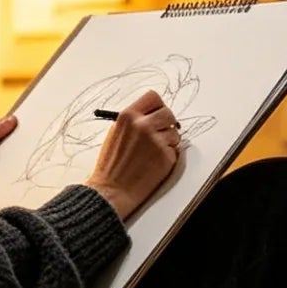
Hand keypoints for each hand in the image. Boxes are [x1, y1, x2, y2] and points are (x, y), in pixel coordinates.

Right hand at [82, 92, 182, 220]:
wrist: (111, 190)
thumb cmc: (111, 165)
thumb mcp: (116, 133)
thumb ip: (133, 121)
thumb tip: (152, 115)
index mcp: (128, 116)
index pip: (153, 97)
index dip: (157, 106)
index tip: (157, 114)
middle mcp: (143, 125)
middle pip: (168, 112)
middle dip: (167, 122)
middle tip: (160, 133)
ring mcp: (156, 141)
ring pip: (175, 132)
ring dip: (168, 140)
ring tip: (152, 153)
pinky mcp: (166, 157)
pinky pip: (175, 149)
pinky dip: (168, 155)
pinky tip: (154, 163)